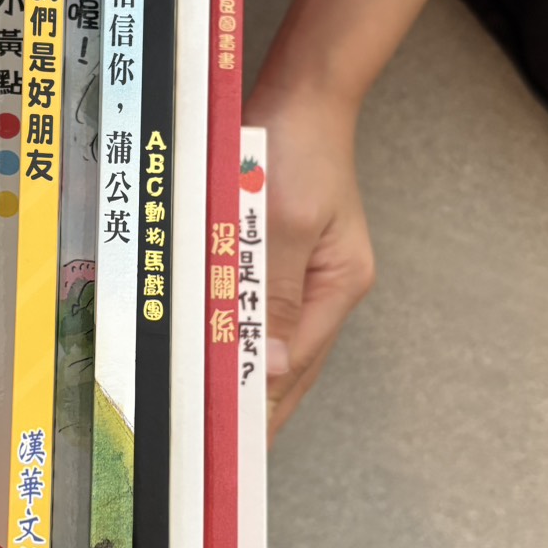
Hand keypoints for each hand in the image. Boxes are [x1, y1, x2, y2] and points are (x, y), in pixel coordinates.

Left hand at [245, 84, 374, 439]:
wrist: (300, 94)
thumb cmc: (294, 148)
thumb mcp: (285, 222)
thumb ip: (276, 295)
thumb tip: (273, 368)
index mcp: (337, 286)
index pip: (295, 366)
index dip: (263, 410)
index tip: (234, 451)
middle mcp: (326, 288)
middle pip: (289, 364)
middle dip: (255, 406)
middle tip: (215, 454)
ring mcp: (306, 272)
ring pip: (272, 340)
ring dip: (242, 374)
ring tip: (210, 423)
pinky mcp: (282, 255)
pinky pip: (258, 309)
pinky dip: (235, 335)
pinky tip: (213, 359)